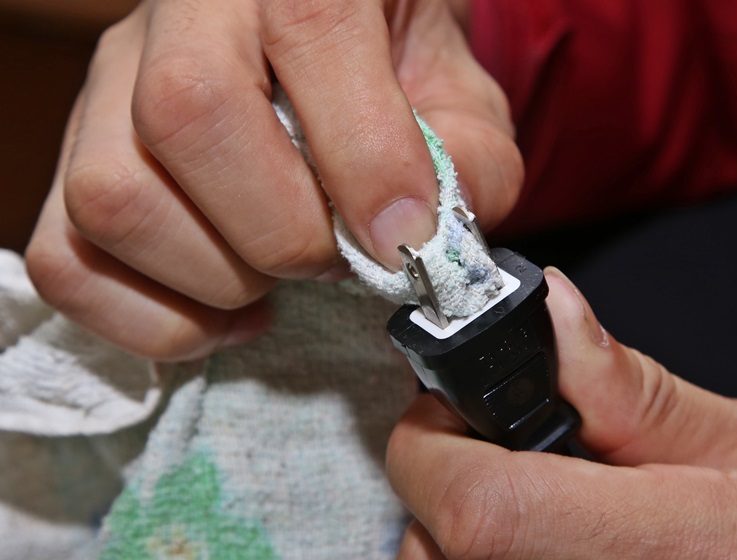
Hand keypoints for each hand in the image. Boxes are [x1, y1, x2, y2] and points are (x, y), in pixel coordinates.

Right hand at [25, 0, 521, 359]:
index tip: (402, 241)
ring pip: (111, 196)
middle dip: (282, 234)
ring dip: (214, 278)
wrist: (320, 40)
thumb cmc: (394, 70)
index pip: (308, 34)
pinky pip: (65, 260)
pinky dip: (153, 319)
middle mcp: (182, 14)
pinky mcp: (76, 158)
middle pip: (187, 119)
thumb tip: (415, 242)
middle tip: (333, 257)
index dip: (365, 159)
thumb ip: (467, 162)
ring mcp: (109, 85)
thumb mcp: (459, 98)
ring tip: (277, 277)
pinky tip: (226, 304)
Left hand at [387, 267, 736, 558]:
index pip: (482, 508)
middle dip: (440, 481)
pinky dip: (478, 553)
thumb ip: (630, 386)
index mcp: (663, 551)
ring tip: (521, 497)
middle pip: (439, 548)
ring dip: (452, 527)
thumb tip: (551, 309)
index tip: (446, 408)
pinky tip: (528, 536)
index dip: (434, 447)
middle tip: (486, 451)